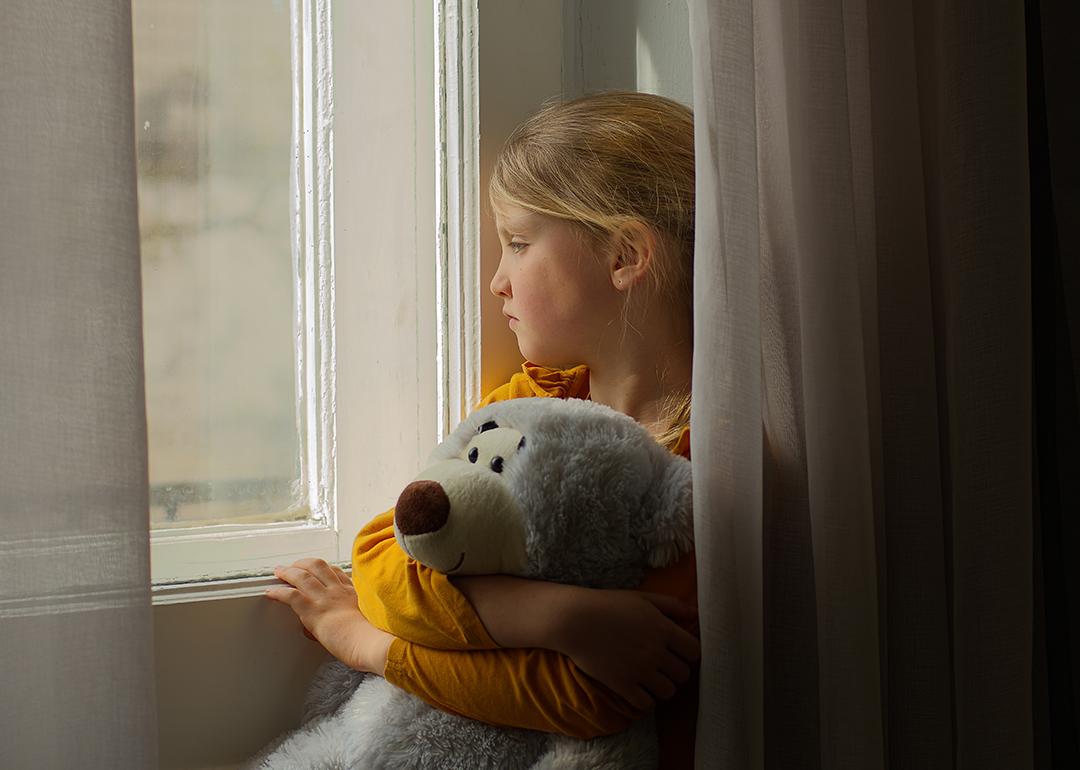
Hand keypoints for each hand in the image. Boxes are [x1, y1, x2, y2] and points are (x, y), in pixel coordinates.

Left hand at [264, 557, 392, 674]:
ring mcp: (325, 599)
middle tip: (294, 566)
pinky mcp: (313, 611)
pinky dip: (279, 592)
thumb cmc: (373, 638)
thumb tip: (344, 627)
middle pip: (319, 566)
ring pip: (303, 576)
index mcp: (353, 593)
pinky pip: (291, 595)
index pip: (336, 572)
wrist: (372, 642)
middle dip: (304, 563)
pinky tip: (271, 592)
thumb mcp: (367, 621)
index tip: (317, 569)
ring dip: (288, 572)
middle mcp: (338, 591)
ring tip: (279, 571)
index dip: (324, 569)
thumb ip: (354, 618)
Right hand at [554, 588, 698, 710]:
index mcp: (662, 628)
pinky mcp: (622, 684)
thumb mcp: (642, 598)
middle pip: (683, 674)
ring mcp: (639, 670)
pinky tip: (639, 689)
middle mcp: (655, 651)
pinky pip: (646, 703)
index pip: (694, 652)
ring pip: (668, 692)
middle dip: (676, 671)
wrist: (574, 620)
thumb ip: (671, 605)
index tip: (679, 652)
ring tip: (653, 679)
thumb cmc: (608, 605)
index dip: (689, 653)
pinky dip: (646, 699)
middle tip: (665, 666)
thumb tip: (696, 614)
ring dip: (663, 687)